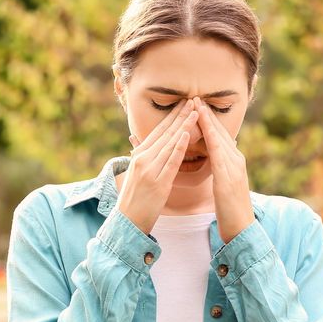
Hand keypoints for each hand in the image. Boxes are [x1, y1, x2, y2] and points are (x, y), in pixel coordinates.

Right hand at [115, 98, 198, 234]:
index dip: (172, 116)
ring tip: (196, 111)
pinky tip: (186, 135)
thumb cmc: (134, 201)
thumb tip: (147, 148)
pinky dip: (178, 147)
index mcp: (139, 156)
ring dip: (183, 126)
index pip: (158, 131)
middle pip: (165, 133)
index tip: (184, 103)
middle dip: (180, 115)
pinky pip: (170, 161)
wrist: (127, 222)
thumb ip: (145, 160)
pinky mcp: (157, 182)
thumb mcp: (137, 175)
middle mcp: (143, 159)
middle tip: (193, 99)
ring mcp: (149, 170)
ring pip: (169, 143)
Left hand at [194, 96, 253, 243]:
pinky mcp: (229, 177)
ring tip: (196, 105)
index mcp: (232, 161)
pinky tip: (204, 130)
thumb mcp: (223, 184)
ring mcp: (234, 167)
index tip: (195, 105)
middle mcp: (236, 160)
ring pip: (220, 138)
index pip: (218, 135)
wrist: (242, 228)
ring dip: (208, 121)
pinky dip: (212, 140)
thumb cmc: (229, 209)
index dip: (207, 120)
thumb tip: (215, 155)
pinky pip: (219, 154)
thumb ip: (220, 167)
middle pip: (220, 131)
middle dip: (207, 114)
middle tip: (194, 96)